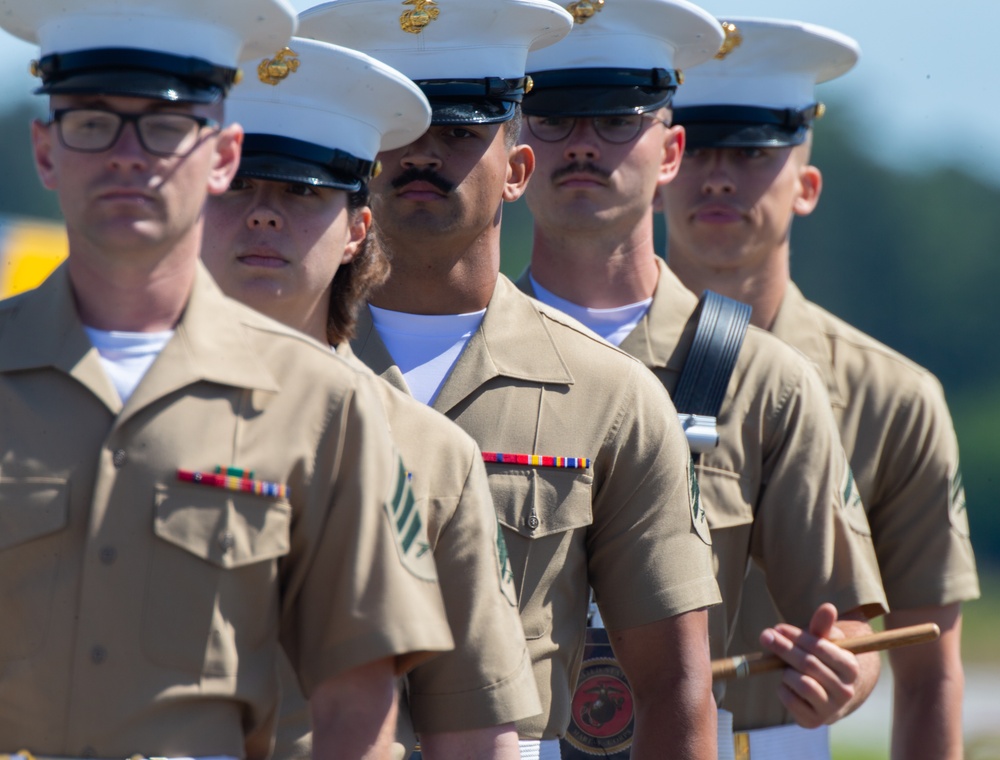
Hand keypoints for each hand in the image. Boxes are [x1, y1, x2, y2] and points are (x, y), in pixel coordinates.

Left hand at [758, 602, 860, 727]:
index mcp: (851, 668)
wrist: (827, 695)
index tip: (778, 628)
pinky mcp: (814, 721)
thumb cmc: (823, 660)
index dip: (796, 636)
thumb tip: (828, 607)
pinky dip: (782, 689)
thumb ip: (822, 626)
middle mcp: (846, 691)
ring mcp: (831, 708)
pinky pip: (790, 700)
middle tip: (765, 636)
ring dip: (786, 671)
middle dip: (783, 648)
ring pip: (800, 683)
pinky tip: (786, 684)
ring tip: (785, 667)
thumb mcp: (824, 641)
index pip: (821, 648)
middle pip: (808, 664)